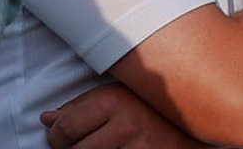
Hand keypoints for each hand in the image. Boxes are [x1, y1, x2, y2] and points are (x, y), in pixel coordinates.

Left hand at [41, 83, 202, 147]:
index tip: (58, 139)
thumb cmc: (150, 110)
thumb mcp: (115, 98)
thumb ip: (79, 107)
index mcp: (113, 101)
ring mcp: (139, 148)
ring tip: (100, 147)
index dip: (56, 138)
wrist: (196, 128)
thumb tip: (46, 119)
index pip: (67, 127)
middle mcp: (126, 124)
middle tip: (75, 148)